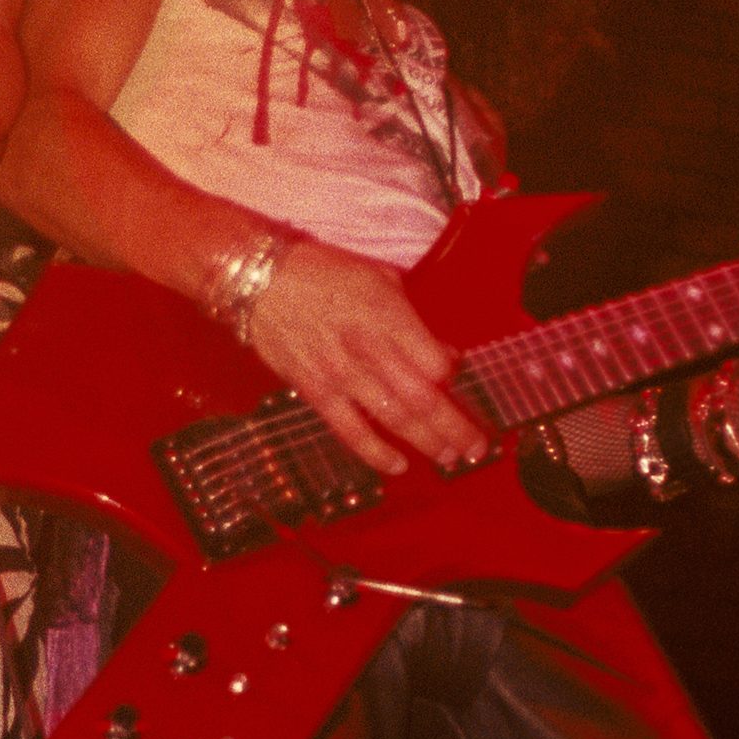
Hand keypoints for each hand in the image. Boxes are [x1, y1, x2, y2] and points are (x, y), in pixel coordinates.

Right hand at [247, 239, 488, 475]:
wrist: (263, 279)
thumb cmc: (322, 272)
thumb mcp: (379, 278)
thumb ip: (412, 318)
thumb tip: (441, 352)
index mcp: (389, 315)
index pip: (435, 363)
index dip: (455, 380)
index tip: (461, 386)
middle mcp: (369, 347)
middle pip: (424, 398)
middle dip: (455, 427)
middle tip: (475, 447)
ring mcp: (342, 372)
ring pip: (394, 418)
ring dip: (426, 443)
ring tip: (448, 458)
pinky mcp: (316, 390)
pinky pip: (349, 430)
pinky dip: (375, 452)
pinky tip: (396, 465)